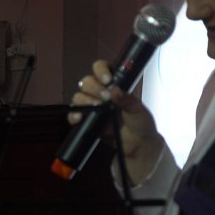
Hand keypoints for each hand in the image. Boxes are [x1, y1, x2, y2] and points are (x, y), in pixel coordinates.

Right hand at [68, 60, 163, 183]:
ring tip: (96, 107)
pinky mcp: (86, 121)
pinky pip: (74, 115)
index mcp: (113, 84)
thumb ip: (128, 100)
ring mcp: (92, 106)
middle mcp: (100, 92)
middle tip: (105, 98)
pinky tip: (80, 118)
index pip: (101, 68)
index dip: (101, 70)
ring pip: (79, 96)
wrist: (138, 145)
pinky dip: (74, 115)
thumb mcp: (138, 110)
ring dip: (84, 100)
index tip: (108, 80)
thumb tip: (114, 91)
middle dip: (94, 88)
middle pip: (87, 82)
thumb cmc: (140, 123)